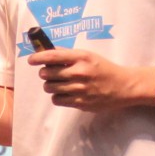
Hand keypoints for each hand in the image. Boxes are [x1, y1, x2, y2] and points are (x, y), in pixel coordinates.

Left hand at [29, 48, 148, 110]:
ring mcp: (80, 89)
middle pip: (47, 74)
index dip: (38, 57)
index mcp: (81, 58)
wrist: (123, 86)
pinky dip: (57, 96)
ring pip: (49, 88)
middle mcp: (79, 73)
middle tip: (50, 73)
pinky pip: (57, 100)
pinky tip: (65, 93)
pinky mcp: (80, 103)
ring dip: (50, 85)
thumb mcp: (88, 56)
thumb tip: (47, 52)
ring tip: (59, 83)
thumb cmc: (104, 69)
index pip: (53, 56)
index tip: (31, 60)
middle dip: (44, 73)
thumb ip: (68, 55)